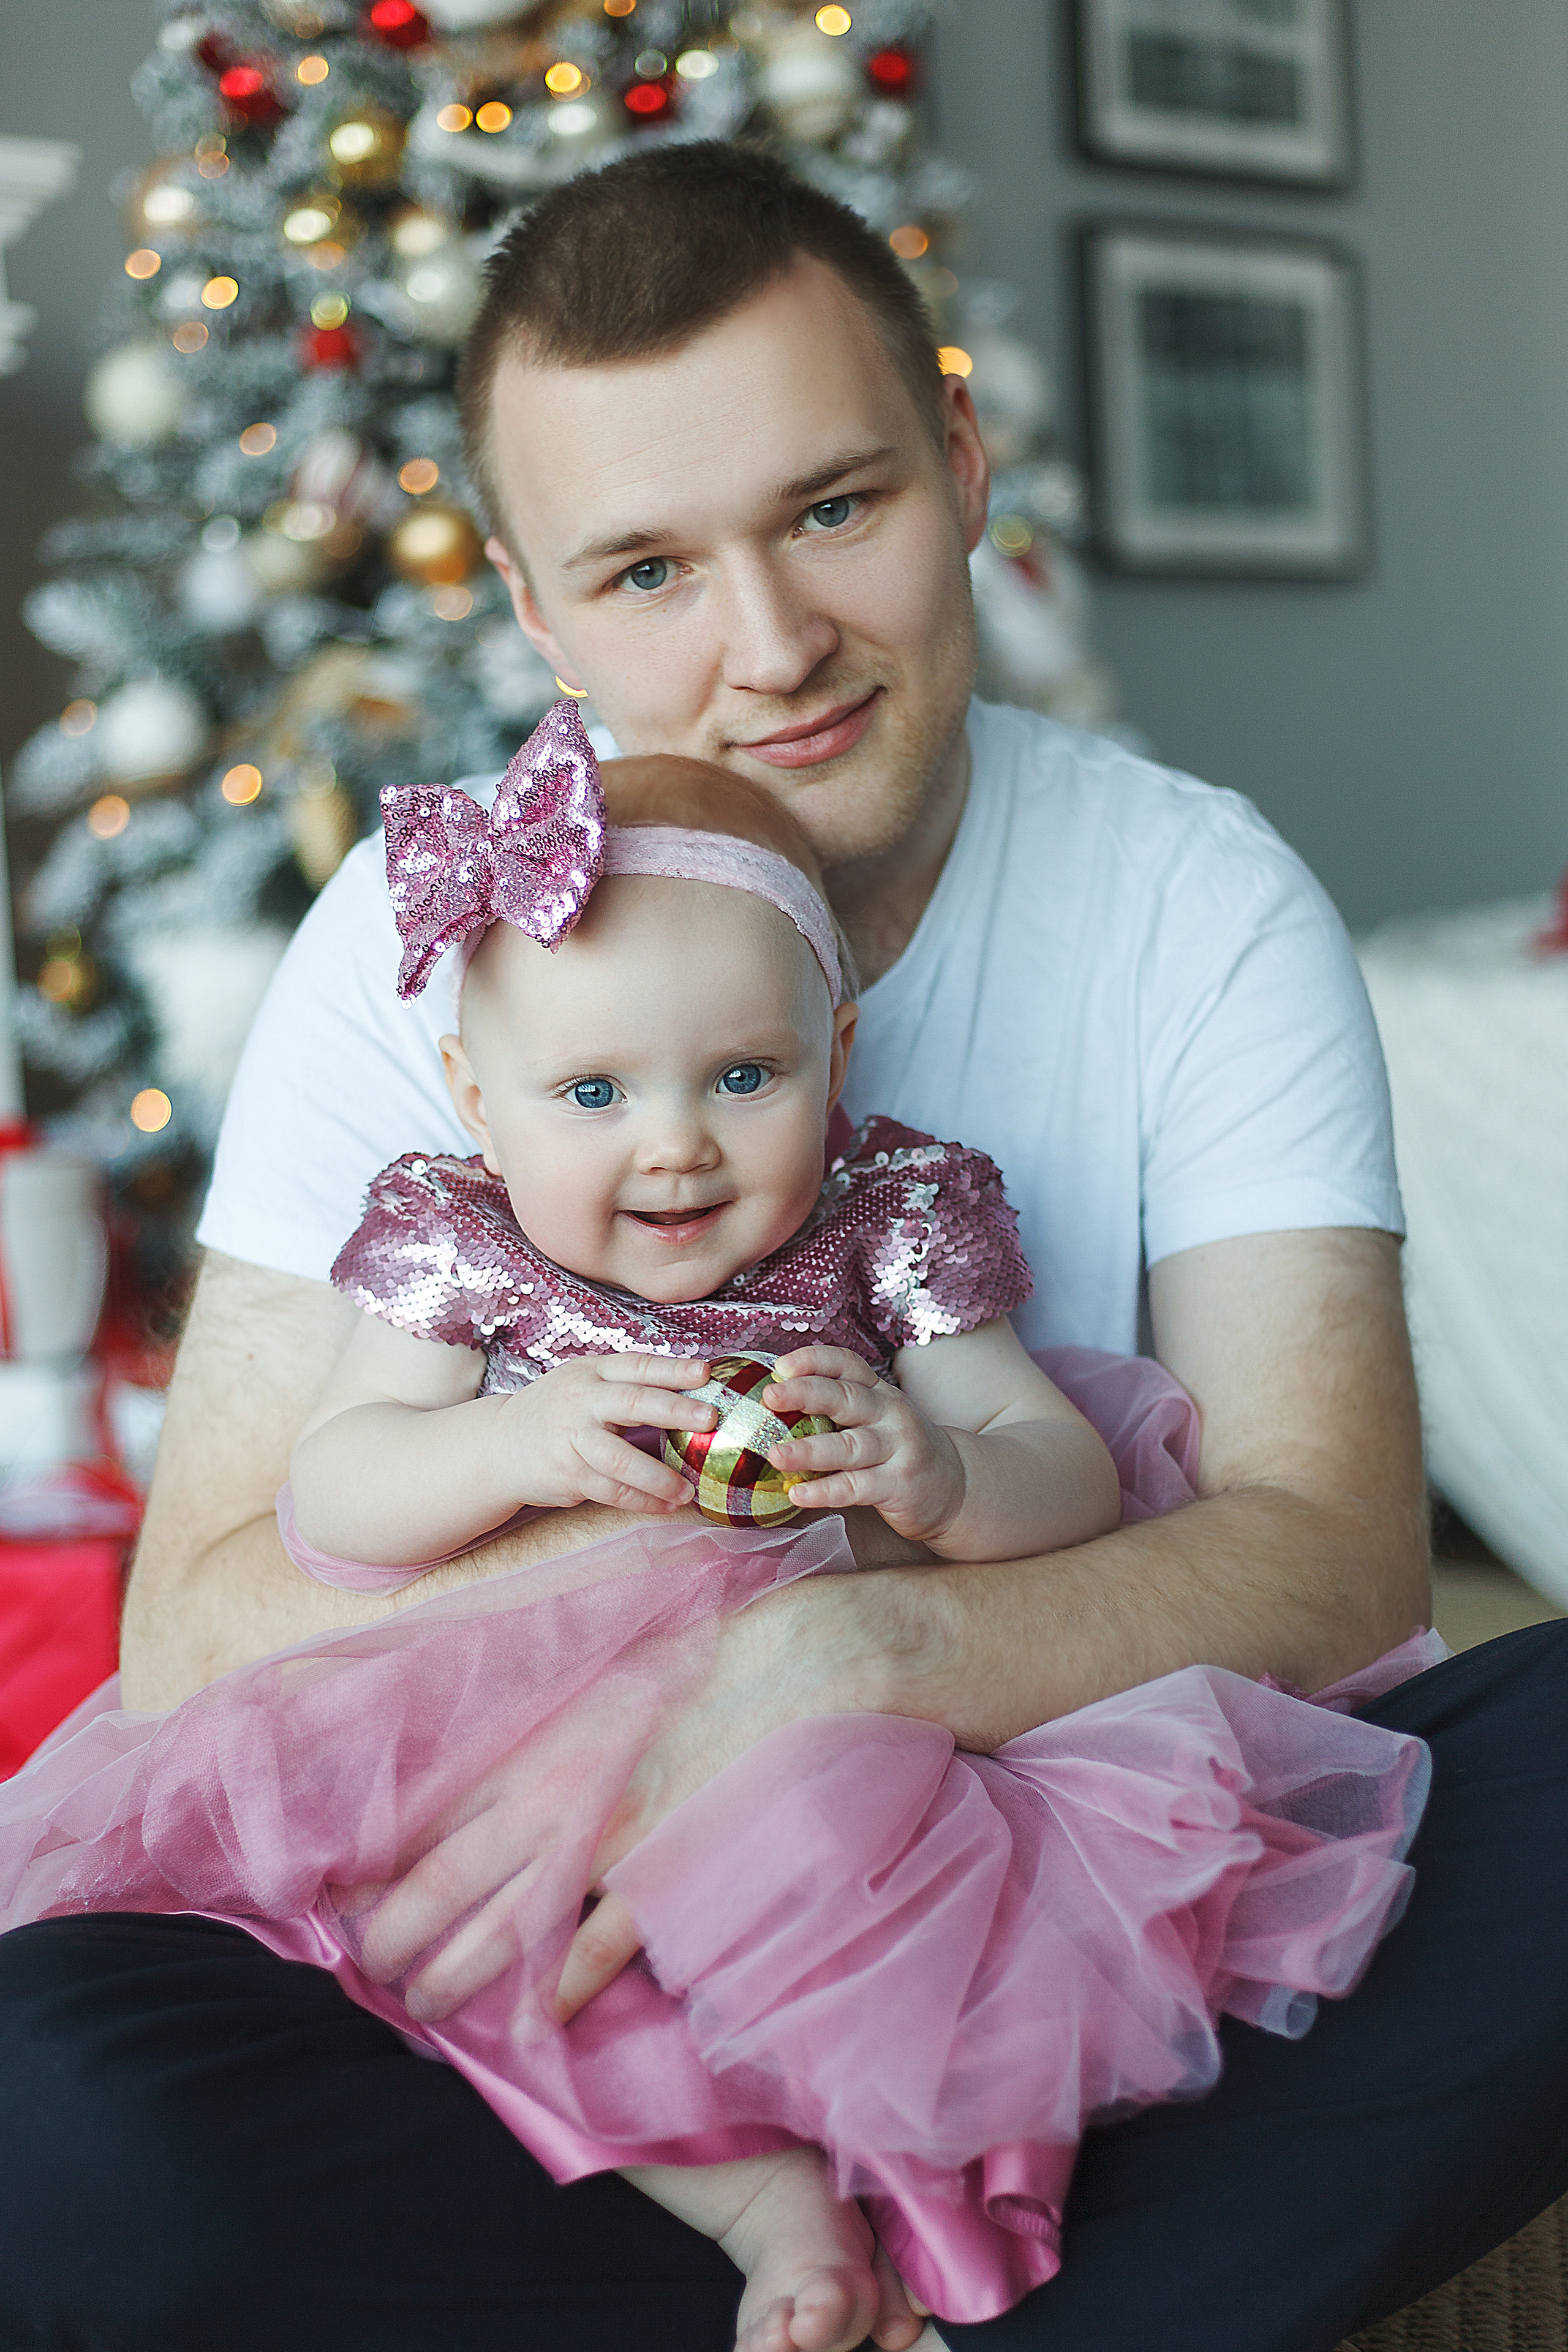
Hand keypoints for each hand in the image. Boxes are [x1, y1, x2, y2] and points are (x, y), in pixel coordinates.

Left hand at [351, 1562, 885, 2022]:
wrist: (788, 1666)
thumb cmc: (690, 1669)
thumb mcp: (594, 1682)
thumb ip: (535, 1731)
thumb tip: (477, 1777)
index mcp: (530, 1740)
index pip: (422, 1813)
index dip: (369, 1863)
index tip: (334, 1896)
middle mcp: (549, 1791)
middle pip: (440, 1880)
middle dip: (391, 1937)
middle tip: (367, 1970)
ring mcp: (603, 1835)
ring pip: (502, 1926)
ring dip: (453, 1976)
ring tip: (425, 2007)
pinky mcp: (659, 1872)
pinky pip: (595, 1946)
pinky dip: (560, 1988)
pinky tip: (535, 2020)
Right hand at [502, 1353, 714, 1512]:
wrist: (500, 1444)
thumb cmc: (559, 1411)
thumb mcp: (586, 1384)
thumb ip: (628, 1385)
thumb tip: (695, 1388)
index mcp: (592, 1371)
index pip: (638, 1365)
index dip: (673, 1369)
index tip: (706, 1373)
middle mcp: (581, 1400)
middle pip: (634, 1403)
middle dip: (675, 1410)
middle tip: (710, 1419)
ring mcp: (572, 1438)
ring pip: (621, 1458)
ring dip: (659, 1476)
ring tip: (688, 1490)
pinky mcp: (566, 1473)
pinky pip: (611, 1490)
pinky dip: (641, 1500)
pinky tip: (665, 1505)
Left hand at [764, 1347, 966, 1545]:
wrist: (954, 1486)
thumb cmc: (898, 1450)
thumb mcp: (876, 1417)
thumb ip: (837, 1408)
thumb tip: (771, 1408)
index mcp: (878, 1391)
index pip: (847, 1364)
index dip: (814, 1360)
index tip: (780, 1365)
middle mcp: (890, 1413)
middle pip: (846, 1398)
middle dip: (806, 1394)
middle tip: (770, 1396)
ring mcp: (898, 1449)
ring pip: (850, 1446)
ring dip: (809, 1450)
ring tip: (774, 1454)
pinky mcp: (899, 1485)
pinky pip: (857, 1487)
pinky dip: (826, 1491)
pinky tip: (797, 1493)